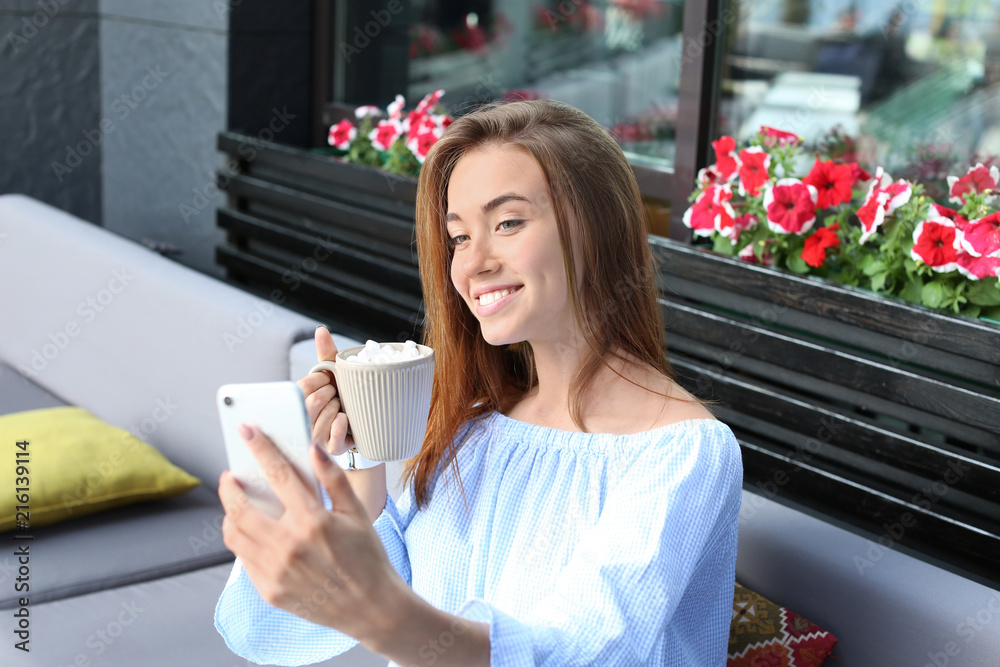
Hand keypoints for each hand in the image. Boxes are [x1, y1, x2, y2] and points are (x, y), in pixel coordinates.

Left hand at [219, 424, 407, 640]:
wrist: (371, 608)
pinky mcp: (269, 591)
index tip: (247, 431)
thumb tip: (312, 449)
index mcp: (313, 522)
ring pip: (235, 535)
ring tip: (236, 505)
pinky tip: (252, 533)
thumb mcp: (358, 513)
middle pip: (241, 508)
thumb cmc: (368, 557)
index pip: (278, 474)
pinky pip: (243, 560)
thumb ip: (333, 479)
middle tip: (230, 477)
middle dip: (229, 487)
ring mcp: (276, 572)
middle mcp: (289, 546)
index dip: (260, 448)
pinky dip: (243, 541)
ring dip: (230, 514)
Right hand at [297, 326, 352, 455]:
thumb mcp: (337, 375)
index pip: (301, 388)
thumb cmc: (347, 396)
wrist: (367, 422)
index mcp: (300, 402)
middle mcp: (303, 421)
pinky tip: (347, 420)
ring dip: (339, 408)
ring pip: (324, 417)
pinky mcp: (331, 450)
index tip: (330, 381)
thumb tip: (321, 329)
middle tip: (338, 395)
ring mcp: (316, 438)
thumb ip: (327, 353)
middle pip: (312, 403)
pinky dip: (343, 423)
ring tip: (343, 408)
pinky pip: (335, 434)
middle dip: (330, 394)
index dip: (319, 381)